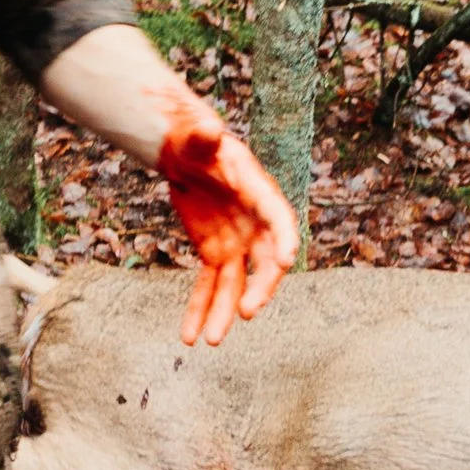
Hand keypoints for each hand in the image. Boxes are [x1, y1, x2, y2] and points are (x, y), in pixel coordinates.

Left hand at [158, 111, 298, 346]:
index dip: (284, 239)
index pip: (278, 218)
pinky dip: (200, 310)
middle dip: (259, 287)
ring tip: (210, 340)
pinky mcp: (214, 253)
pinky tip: (189, 337)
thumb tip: (210, 129)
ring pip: (234, 284)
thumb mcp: (196, 135)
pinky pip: (209, 287)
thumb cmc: (195, 138)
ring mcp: (236, 242)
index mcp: (257, 192)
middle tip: (248, 311)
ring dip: (224, 312)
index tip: (286, 261)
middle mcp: (253, 223)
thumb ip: (203, 135)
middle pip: (264, 261)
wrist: (183, 152)